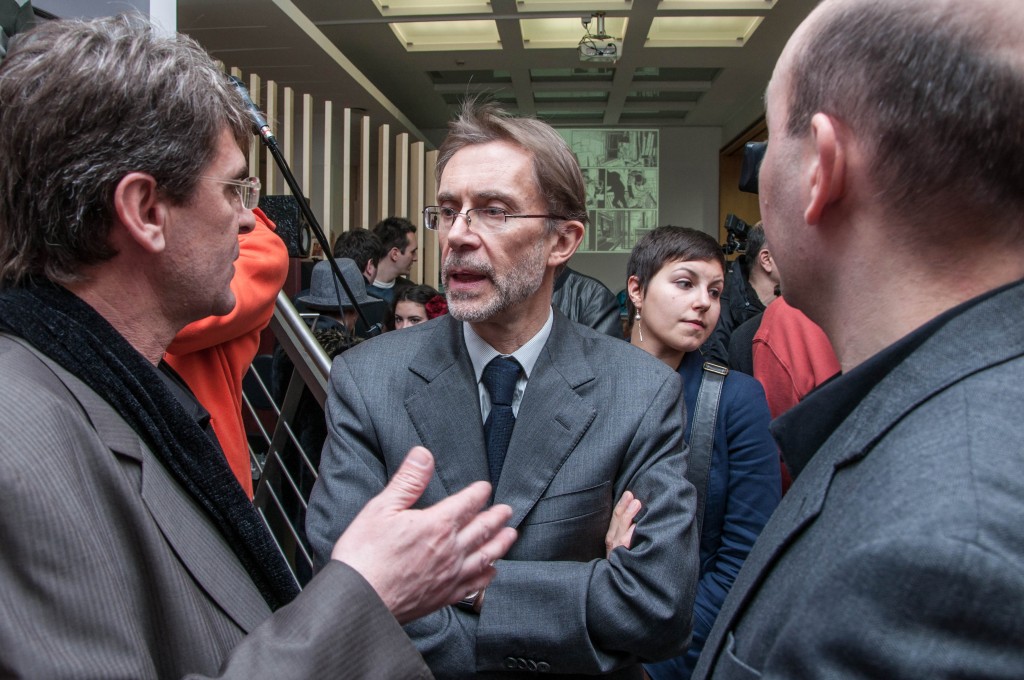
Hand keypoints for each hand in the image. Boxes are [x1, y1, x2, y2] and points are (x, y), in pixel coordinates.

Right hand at [331, 446, 516, 623]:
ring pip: (486, 555)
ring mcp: (450, 575)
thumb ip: (408, 480)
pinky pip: (476, 584)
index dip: (479, 493)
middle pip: (482, 528)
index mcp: (436, 524)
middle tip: (507, 510)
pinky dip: (488, 575)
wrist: (359, 600)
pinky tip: (492, 572)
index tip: (485, 488)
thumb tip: (424, 455)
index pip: (467, 503)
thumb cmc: (364, 556)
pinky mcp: (444, 597)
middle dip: (496, 517)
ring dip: (500, 543)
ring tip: (510, 535)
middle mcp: (450, 550)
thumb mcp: (381, 508)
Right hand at [605, 490, 640, 557]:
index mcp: (611, 536)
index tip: (629, 493)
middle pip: (617, 520)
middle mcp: (612, 542)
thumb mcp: (621, 544)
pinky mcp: (621, 560)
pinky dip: (629, 536)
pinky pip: (624, 546)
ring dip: (628, 516)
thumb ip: (625, 529)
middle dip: (624, 506)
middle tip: (632, 495)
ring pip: (621, 530)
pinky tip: (636, 527)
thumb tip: (637, 509)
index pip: (615, 517)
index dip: (621, 504)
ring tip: (636, 504)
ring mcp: (616, 551)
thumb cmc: (623, 562)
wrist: (616, 584)